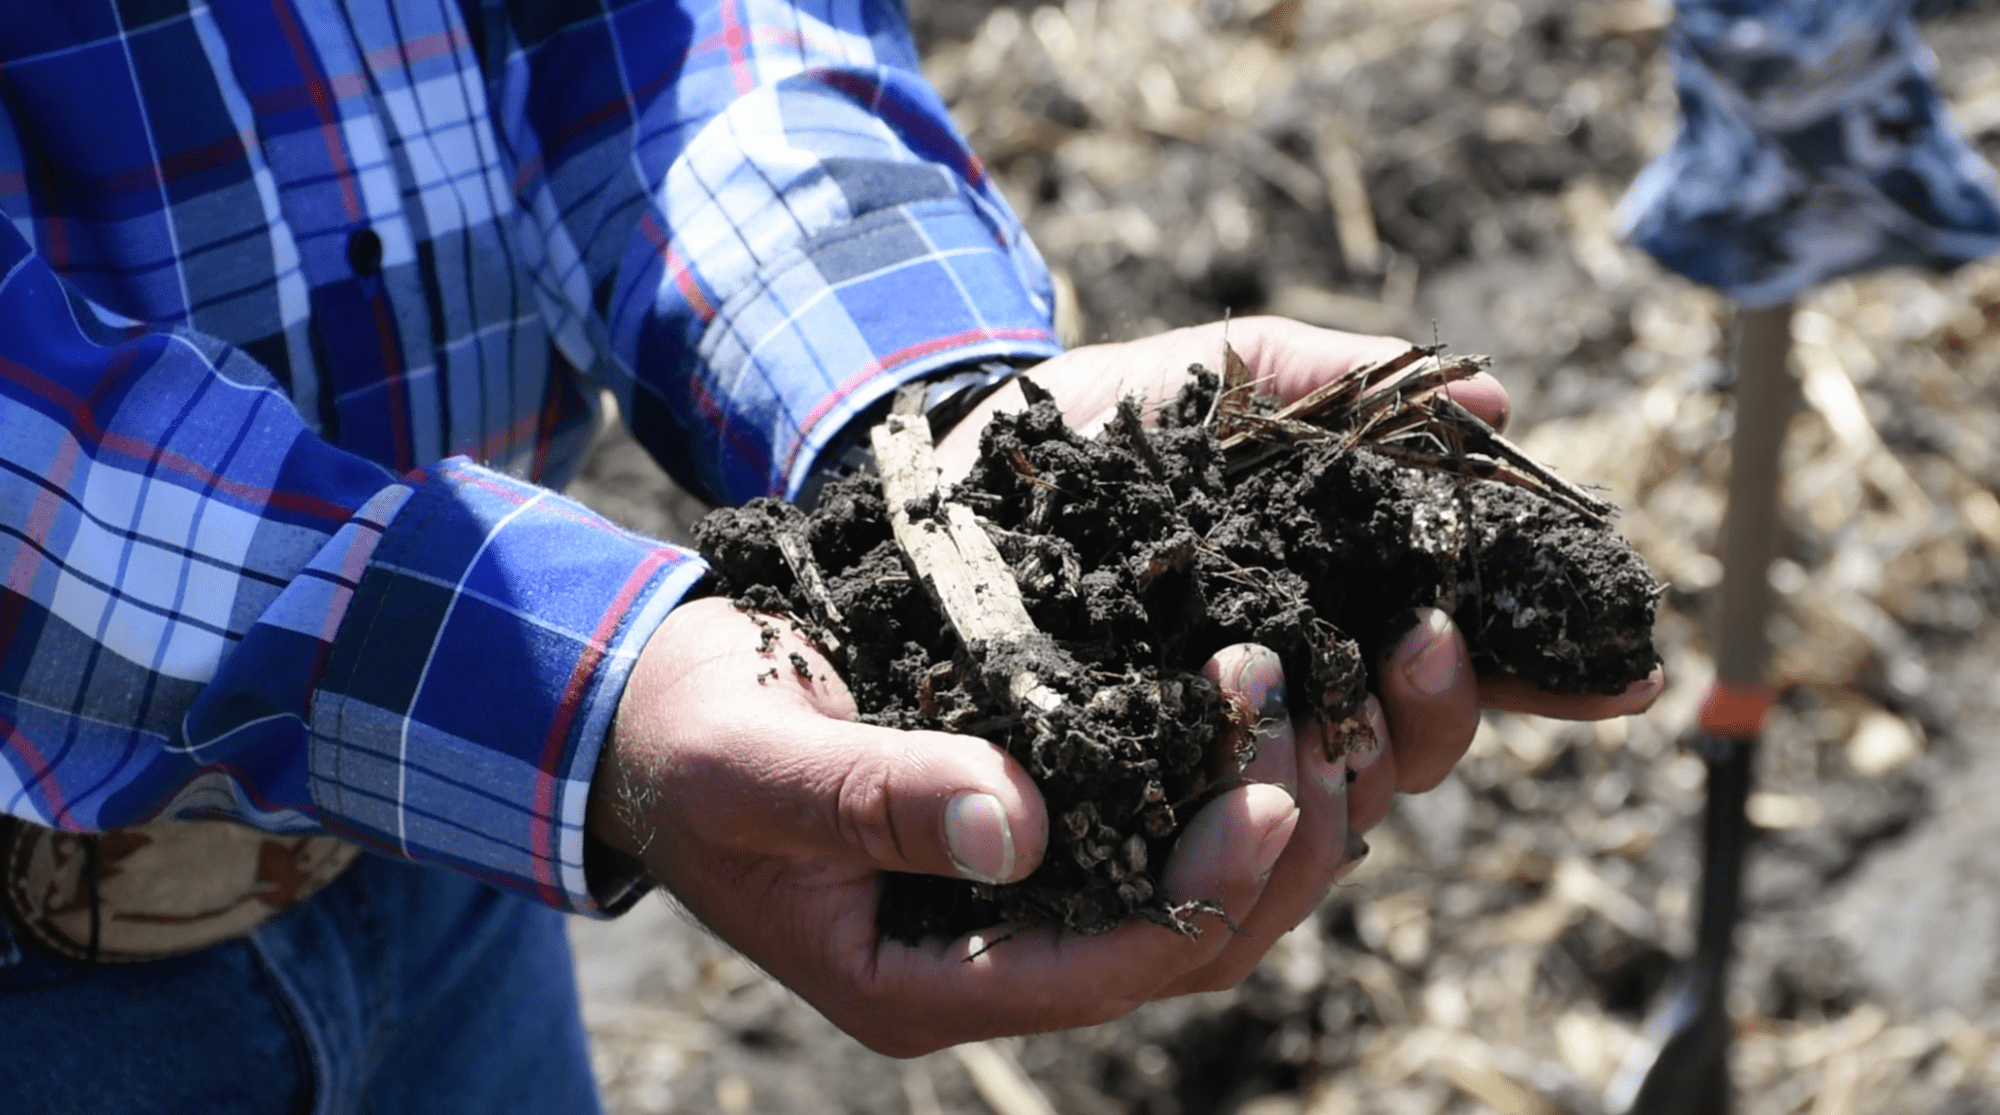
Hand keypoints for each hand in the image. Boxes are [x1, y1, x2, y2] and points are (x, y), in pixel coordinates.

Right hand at [592, 317, 1660, 1054]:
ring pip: (1217, 867)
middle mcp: (1017, 944)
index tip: (1275, 787)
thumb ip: (868, 799)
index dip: (1210, 886)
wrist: (665, 709)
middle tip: (1331, 705)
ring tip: (1355, 672)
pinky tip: (1302, 657)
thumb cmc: (692, 739)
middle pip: (1202, 928)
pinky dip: (1255, 741)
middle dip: (1287, 831)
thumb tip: (1013, 825)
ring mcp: (1048, 884)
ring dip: (1301, 783)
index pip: (1119, 963)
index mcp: (938, 973)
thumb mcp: (752, 760)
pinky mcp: (1068, 808)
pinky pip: (1190, 797)